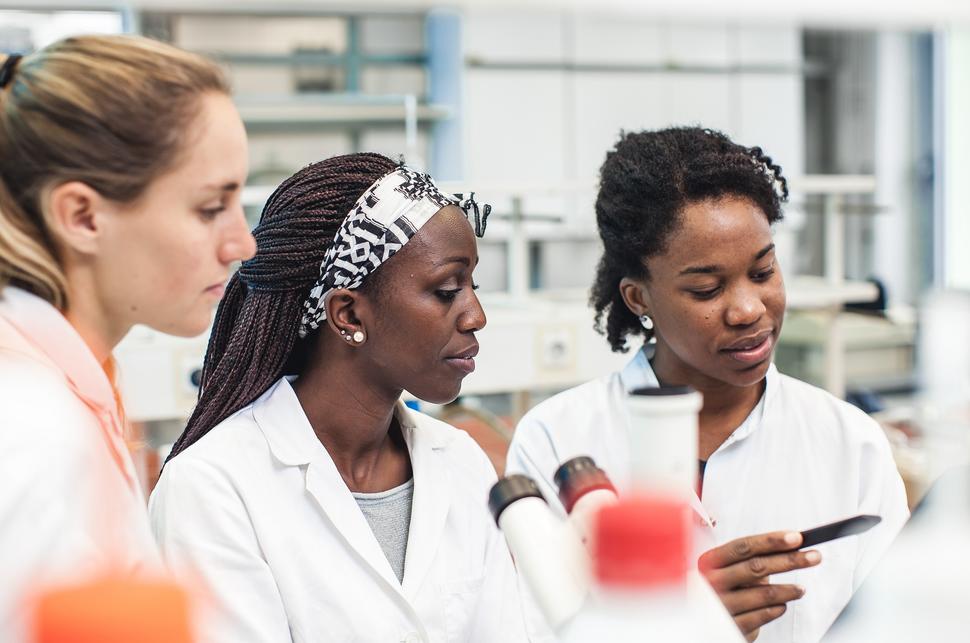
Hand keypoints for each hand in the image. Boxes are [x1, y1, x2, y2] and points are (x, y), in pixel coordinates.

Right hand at [698, 531, 820, 641]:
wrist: (704, 619)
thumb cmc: (721, 588)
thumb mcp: (730, 569)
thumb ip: (754, 558)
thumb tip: (790, 544)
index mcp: (710, 561)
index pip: (744, 546)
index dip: (771, 541)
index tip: (796, 537)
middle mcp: (712, 581)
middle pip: (757, 567)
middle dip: (790, 560)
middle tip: (813, 557)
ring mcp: (722, 604)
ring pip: (765, 593)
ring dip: (789, 590)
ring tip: (801, 589)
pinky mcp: (732, 625)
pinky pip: (763, 615)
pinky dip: (777, 609)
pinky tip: (782, 606)